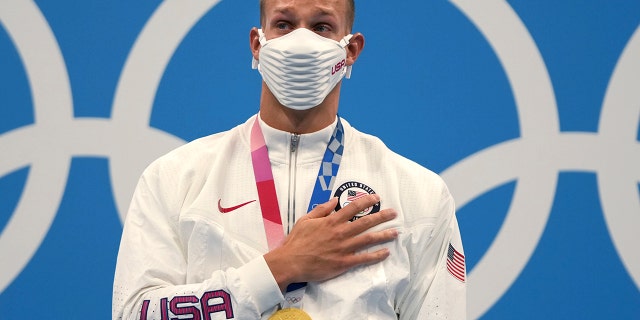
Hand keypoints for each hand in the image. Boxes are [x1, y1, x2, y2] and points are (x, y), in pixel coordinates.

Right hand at [264, 194, 397, 291]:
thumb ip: (321, 209)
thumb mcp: (306, 219)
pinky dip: (376, 255)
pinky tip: (385, 252)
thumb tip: (334, 200)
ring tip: (395, 232)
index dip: (366, 201)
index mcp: (331, 221)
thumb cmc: (297, 241)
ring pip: (368, 239)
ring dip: (384, 235)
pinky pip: (364, 258)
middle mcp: (341, 233)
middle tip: (394, 213)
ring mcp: (344, 248)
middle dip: (382, 216)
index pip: (353, 208)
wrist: (291, 262)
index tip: (377, 198)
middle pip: (366, 222)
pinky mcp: (344, 263)